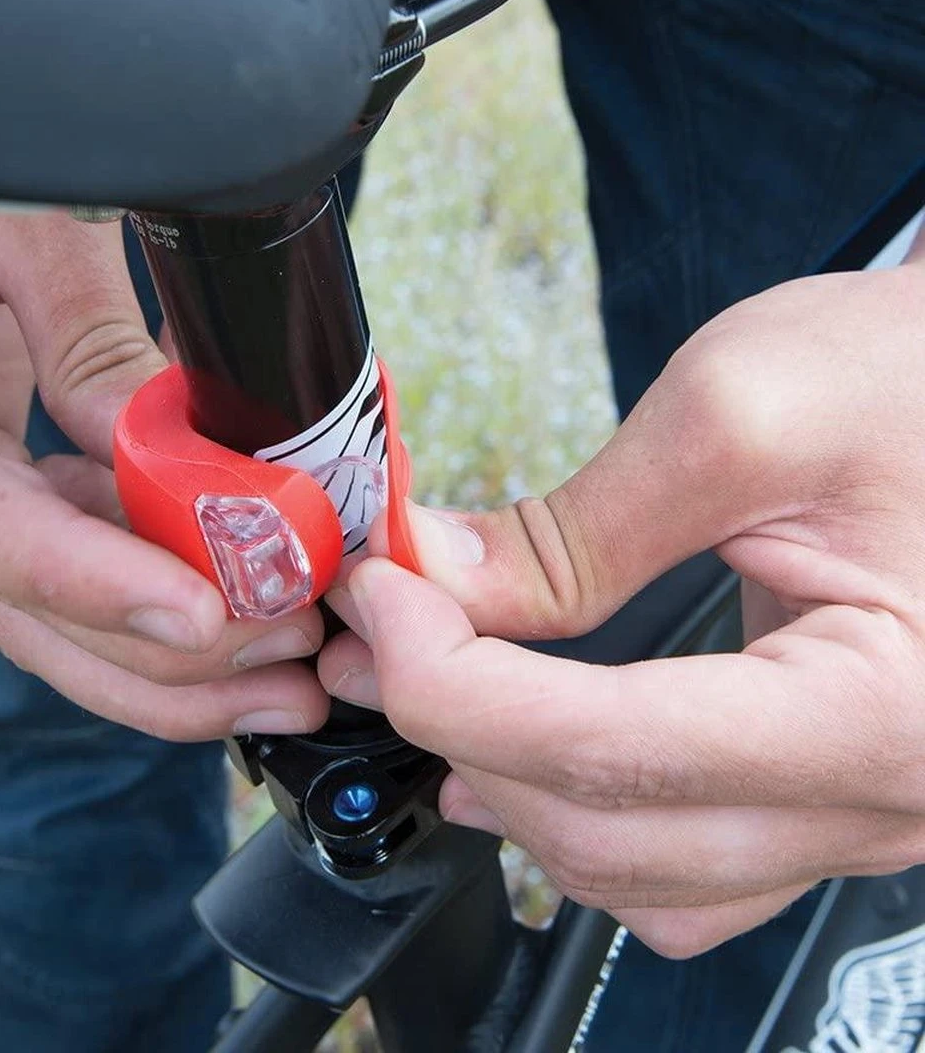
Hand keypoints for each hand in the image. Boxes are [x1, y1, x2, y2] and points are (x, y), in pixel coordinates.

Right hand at [0, 199, 326, 739]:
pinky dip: (138, 591)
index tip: (194, 613)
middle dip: (146, 644)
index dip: (67, 570)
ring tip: (281, 667)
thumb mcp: (18, 209)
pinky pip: (45, 565)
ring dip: (157, 649)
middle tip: (282, 661)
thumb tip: (175, 465)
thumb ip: (84, 333)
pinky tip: (236, 611)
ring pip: (24, 605)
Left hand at [321, 251, 924, 956]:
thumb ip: (574, 530)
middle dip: (457, 726)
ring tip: (423, 680)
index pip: (609, 748)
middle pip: (606, 826)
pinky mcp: (818, 794)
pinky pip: (676, 869)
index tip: (381, 603)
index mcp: (880, 714)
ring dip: (502, 779)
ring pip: (629, 870)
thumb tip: (438, 581)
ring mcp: (852, 813)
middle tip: (378, 627)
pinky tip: (516, 757)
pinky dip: (572, 816)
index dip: (456, 684)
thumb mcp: (736, 419)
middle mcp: (882, 800)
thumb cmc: (907, 380)